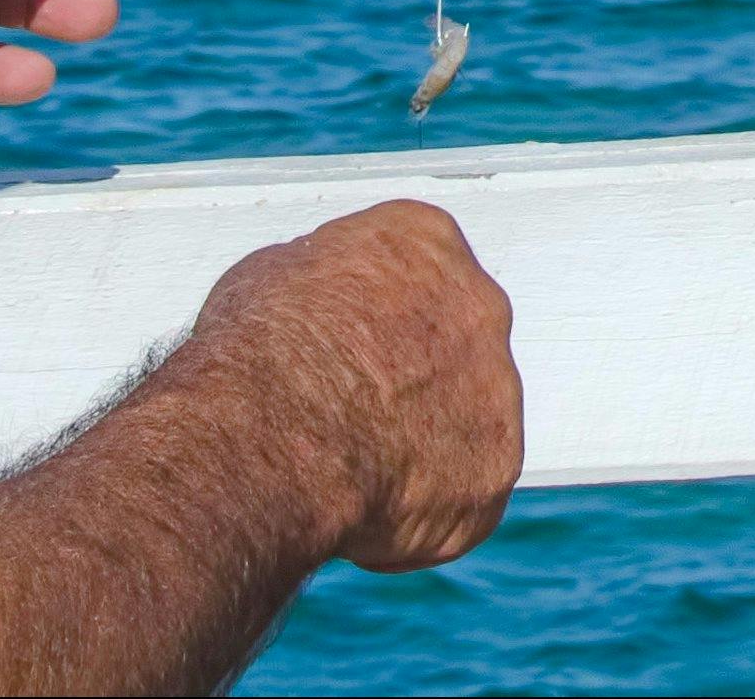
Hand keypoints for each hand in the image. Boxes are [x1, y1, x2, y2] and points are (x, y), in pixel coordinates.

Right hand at [181, 199, 522, 574]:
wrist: (274, 437)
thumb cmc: (256, 355)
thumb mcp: (271, 277)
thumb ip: (324, 286)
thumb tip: (320, 304)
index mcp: (424, 240)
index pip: (414, 273)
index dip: (370, 320)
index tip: (338, 351)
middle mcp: (479, 305)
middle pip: (451, 345)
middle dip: (407, 380)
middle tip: (346, 415)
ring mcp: (498, 389)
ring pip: (461, 423)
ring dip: (416, 447)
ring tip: (344, 469)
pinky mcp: (496, 469)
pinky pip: (463, 496)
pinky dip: (419, 514)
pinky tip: (364, 513)